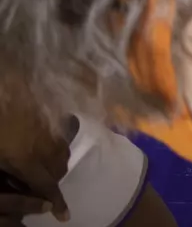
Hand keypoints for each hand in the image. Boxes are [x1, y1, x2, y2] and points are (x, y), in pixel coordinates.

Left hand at [0, 108, 68, 225]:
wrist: (1, 97)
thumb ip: (15, 170)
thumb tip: (26, 177)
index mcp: (27, 160)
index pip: (47, 186)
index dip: (58, 201)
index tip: (65, 216)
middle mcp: (43, 146)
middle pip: (59, 170)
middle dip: (53, 181)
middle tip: (39, 185)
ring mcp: (48, 130)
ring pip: (63, 153)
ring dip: (56, 163)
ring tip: (41, 165)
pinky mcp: (49, 116)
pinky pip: (60, 136)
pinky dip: (55, 145)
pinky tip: (42, 143)